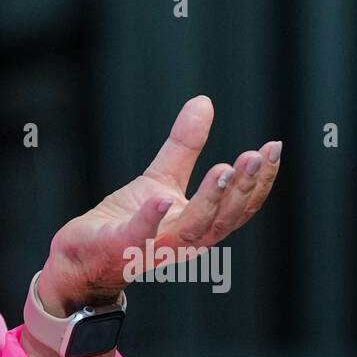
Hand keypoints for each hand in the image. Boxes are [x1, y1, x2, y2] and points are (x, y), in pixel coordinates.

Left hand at [38, 95, 280, 315]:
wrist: (82, 255)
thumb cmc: (126, 220)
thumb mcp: (160, 177)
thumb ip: (185, 145)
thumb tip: (204, 101)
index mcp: (198, 224)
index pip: (238, 205)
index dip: (259, 179)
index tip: (273, 149)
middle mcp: (183, 240)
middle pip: (223, 218)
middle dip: (242, 188)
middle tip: (256, 156)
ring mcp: (154, 247)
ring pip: (192, 229)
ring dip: (210, 200)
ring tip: (224, 169)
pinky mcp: (121, 248)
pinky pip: (139, 237)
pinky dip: (151, 220)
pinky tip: (160, 200)